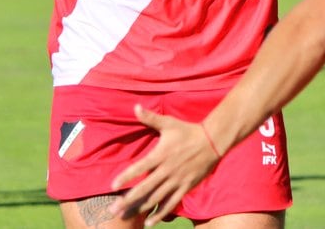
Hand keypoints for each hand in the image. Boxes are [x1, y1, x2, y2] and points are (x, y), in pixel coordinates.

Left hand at [109, 105, 220, 225]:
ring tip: (126, 217)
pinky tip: (149, 222)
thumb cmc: (187, 131)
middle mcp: (167, 170)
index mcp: (161, 155)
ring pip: (156, 198)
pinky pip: (171, 203)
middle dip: (128, 200)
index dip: (126, 177)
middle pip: (145, 188)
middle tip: (113, 210)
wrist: (212, 142)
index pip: (139, 167)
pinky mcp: (185, 187)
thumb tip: (135, 107)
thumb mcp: (169, 123)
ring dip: (140, 209)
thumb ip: (151, 118)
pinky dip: (160, 214)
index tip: (112, 186)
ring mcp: (177, 181)